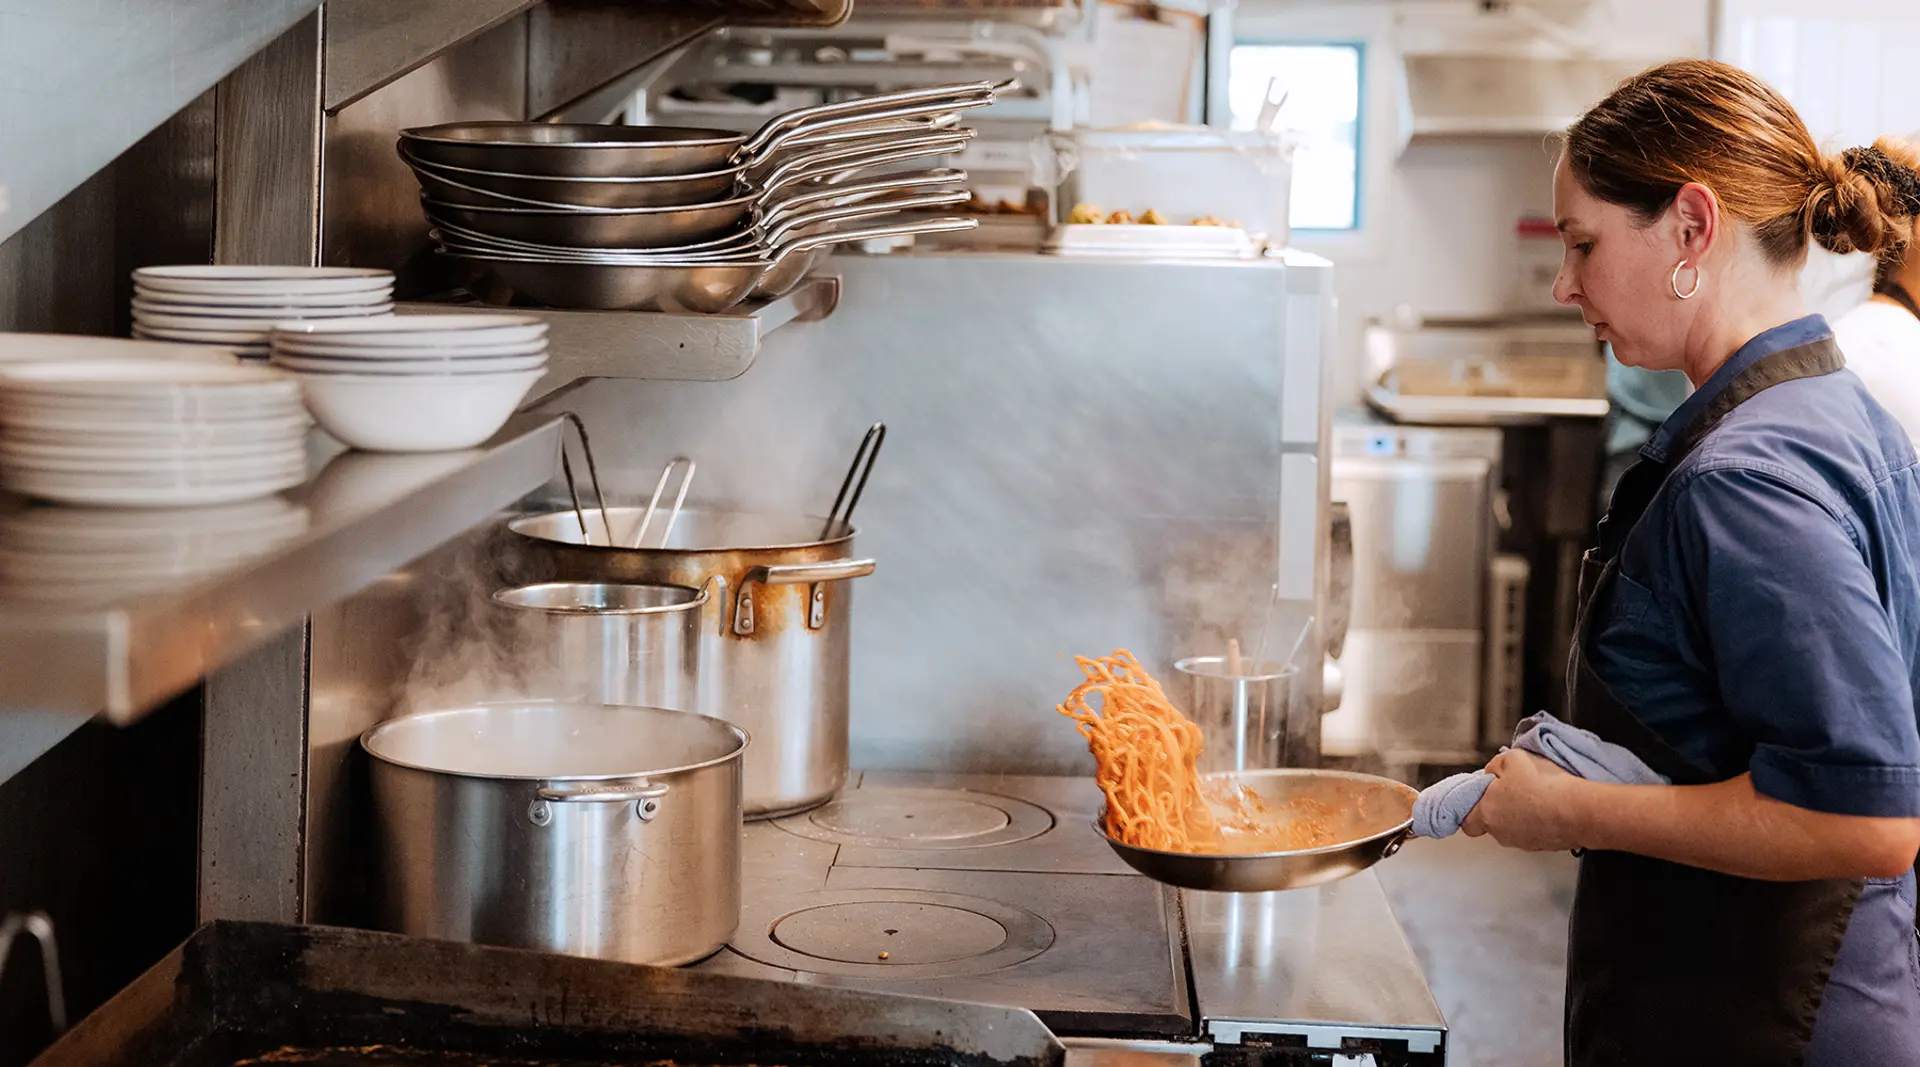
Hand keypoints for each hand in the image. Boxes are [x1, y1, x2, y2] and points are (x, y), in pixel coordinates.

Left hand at [1461, 749, 1588, 851]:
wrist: (1579, 810)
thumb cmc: (1544, 785)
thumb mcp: (1512, 759)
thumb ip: (1494, 766)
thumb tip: (1492, 774)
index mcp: (1486, 813)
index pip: (1466, 820)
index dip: (1472, 806)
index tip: (1482, 794)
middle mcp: (1501, 833)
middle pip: (1492, 821)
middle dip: (1499, 806)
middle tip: (1514, 788)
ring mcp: (1523, 842)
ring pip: (1514, 827)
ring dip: (1521, 813)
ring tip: (1537, 795)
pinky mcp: (1544, 846)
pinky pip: (1534, 832)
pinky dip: (1539, 821)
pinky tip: (1550, 806)